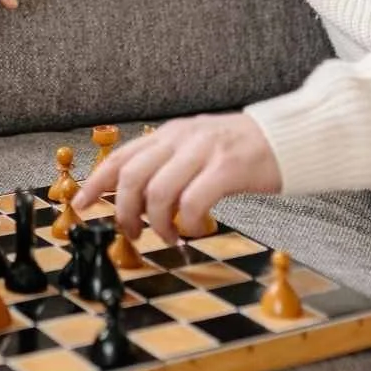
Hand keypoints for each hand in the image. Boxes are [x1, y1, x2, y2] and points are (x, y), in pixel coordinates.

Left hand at [76, 113, 282, 245]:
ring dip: (157, 224)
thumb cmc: (243, 150)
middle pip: (134, 177)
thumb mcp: (197, 147)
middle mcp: (183, 138)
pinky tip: (195, 229)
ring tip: (169, 236)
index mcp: (171, 134)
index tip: (82, 203)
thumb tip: (135, 195)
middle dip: (125, 212)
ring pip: (159, 193)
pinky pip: (193, 202)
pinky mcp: (228, 168)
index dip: (97, 182)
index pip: (122, 156)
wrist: (289, 138)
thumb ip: (169, 164)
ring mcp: (205, 151)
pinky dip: (187, 223)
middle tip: (133, 233)